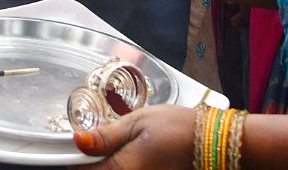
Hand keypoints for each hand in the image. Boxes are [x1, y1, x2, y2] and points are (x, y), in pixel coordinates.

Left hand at [74, 104, 195, 169]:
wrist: (211, 142)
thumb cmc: (177, 129)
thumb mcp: (137, 122)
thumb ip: (106, 136)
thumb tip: (78, 141)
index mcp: (122, 169)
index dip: (76, 156)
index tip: (79, 142)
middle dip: (94, 161)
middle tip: (102, 142)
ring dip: (110, 163)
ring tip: (124, 147)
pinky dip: (124, 166)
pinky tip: (134, 155)